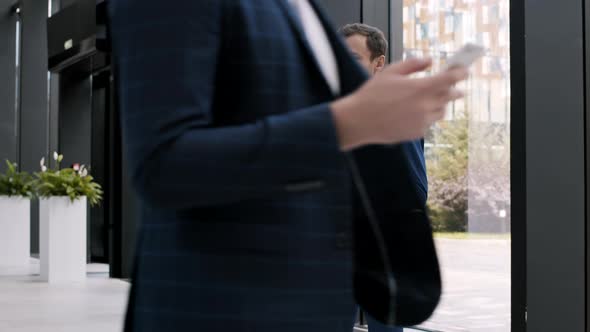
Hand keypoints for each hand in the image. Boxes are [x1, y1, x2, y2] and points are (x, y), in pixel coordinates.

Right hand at [331, 58, 467, 149]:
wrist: (358, 121)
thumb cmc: (371, 94)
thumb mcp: (390, 72)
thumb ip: (413, 65)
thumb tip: (430, 61)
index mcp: (421, 88)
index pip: (451, 80)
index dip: (460, 74)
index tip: (463, 71)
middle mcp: (425, 106)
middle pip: (450, 96)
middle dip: (454, 90)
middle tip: (452, 86)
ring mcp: (422, 122)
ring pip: (441, 111)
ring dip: (439, 104)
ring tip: (427, 100)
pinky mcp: (416, 133)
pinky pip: (428, 123)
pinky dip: (426, 117)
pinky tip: (412, 113)